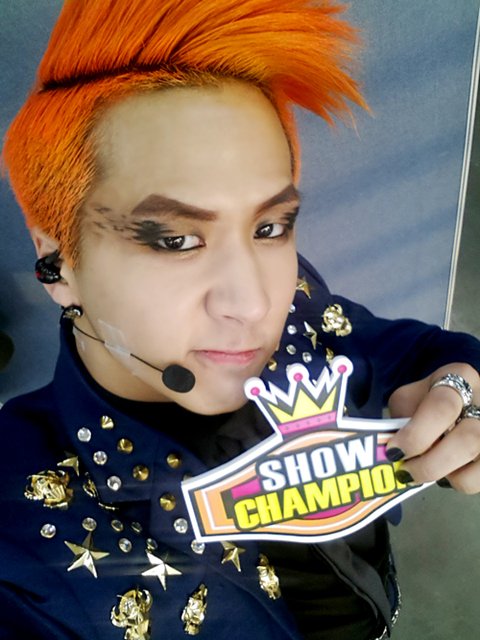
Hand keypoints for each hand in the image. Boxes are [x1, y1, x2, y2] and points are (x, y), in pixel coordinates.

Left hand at [386, 363, 479, 493]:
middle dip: (431, 463)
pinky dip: (460, 482)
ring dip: (446, 475)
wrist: (454, 405)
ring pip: (478, 462)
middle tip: (406, 472)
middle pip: (468, 438)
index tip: (394, 451)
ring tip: (425, 472)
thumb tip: (395, 452)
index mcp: (459, 377)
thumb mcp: (409, 399)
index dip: (417, 434)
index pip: (442, 406)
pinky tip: (447, 473)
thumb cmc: (426, 403)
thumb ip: (402, 418)